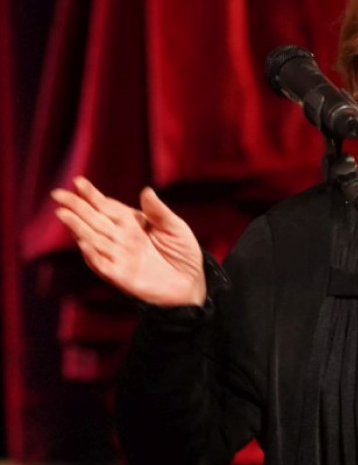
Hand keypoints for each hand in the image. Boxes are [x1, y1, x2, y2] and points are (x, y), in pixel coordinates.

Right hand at [51, 176, 206, 306]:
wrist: (191, 283)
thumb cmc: (183, 253)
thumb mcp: (175, 228)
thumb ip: (159, 212)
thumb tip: (146, 191)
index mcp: (132, 224)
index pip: (108, 207)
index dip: (93, 195)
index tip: (79, 182)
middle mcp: (121, 239)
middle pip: (94, 221)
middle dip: (76, 207)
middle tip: (58, 194)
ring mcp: (119, 257)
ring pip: (93, 240)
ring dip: (78, 228)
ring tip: (63, 213)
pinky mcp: (121, 276)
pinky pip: (102, 265)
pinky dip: (92, 254)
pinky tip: (82, 242)